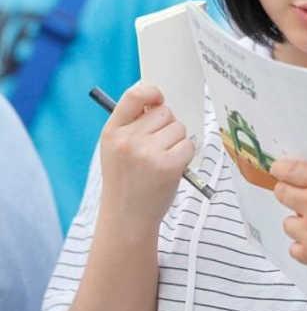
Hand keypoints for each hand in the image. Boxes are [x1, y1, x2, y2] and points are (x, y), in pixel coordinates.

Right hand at [98, 83, 194, 234]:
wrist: (127, 218)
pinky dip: (186, 155)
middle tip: (156, 148)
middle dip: (167, 126)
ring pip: (179, 128)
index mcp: (112, 132)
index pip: (135, 95)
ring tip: (161, 161)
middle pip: (165, 112)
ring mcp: (148, 153)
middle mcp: (128, 140)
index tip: (158, 100)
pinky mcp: (168, 166)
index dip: (152, 92)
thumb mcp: (116, 149)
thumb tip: (159, 100)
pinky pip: (189, 145)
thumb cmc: (126, 179)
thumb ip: (132, 124)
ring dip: (177, 142)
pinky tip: (172, 168)